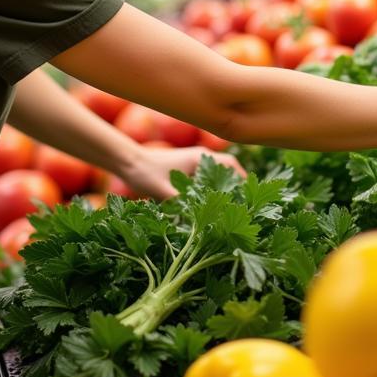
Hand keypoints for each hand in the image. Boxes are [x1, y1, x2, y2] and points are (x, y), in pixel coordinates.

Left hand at [122, 144, 246, 198]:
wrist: (128, 162)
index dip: (243, 180)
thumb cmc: (144, 173)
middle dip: (237, 187)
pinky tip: (213, 207)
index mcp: (199, 158)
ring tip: (233, 209)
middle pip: (229, 170)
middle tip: (244, 207)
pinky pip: (208, 179)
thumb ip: (181, 203)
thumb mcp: (163, 191)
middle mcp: (200, 158)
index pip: (231, 165)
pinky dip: (214, 190)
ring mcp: (194, 163)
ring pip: (219, 174)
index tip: (249, 197)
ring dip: (226, 188)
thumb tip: (199, 219)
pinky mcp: (188, 170)